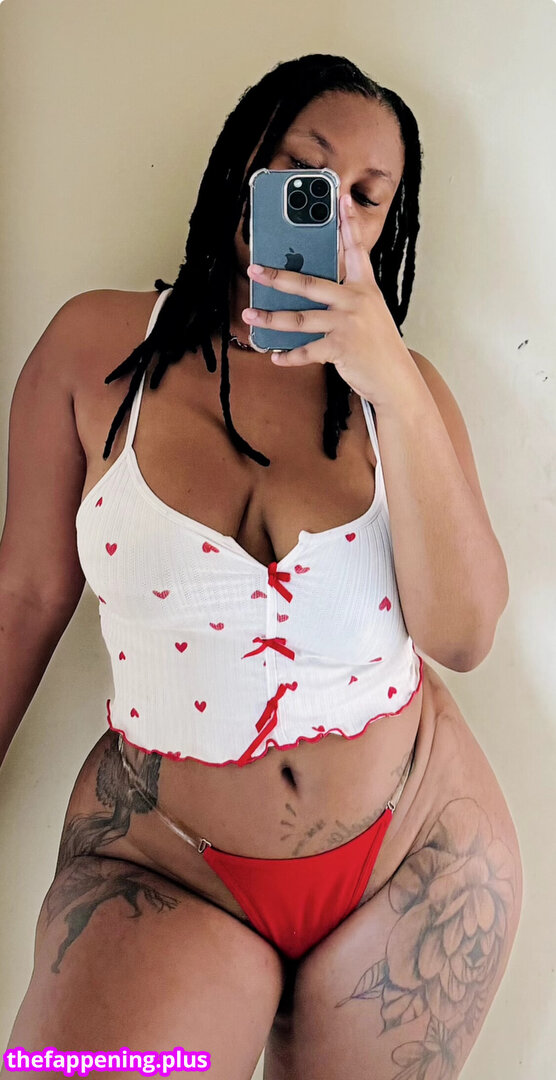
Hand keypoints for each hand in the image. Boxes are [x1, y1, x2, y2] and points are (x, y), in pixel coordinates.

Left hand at [242, 193, 413, 407]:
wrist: (395, 378)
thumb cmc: (378, 345)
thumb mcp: (368, 313)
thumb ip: (344, 298)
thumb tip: (306, 292)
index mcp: (365, 287)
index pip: (356, 249)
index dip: (348, 223)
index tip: (341, 199)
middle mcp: (356, 301)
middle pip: (310, 283)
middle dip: (278, 276)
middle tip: (255, 270)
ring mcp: (348, 324)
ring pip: (300, 319)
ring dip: (271, 318)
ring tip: (250, 314)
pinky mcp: (341, 349)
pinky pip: (307, 351)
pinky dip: (289, 356)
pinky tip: (275, 356)